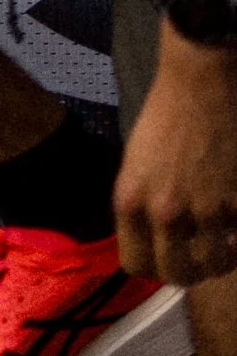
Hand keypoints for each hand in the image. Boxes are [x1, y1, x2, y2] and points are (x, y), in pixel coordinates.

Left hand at [115, 30, 236, 284]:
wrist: (200, 81)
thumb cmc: (165, 115)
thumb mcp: (137, 166)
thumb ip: (143, 208)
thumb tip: (158, 243)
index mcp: (130, 201)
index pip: (136, 265)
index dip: (153, 266)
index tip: (166, 257)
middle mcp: (163, 213)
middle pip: (178, 274)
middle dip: (191, 270)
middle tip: (201, 256)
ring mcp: (204, 211)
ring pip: (215, 263)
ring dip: (222, 256)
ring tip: (226, 239)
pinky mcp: (236, 204)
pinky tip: (235, 218)